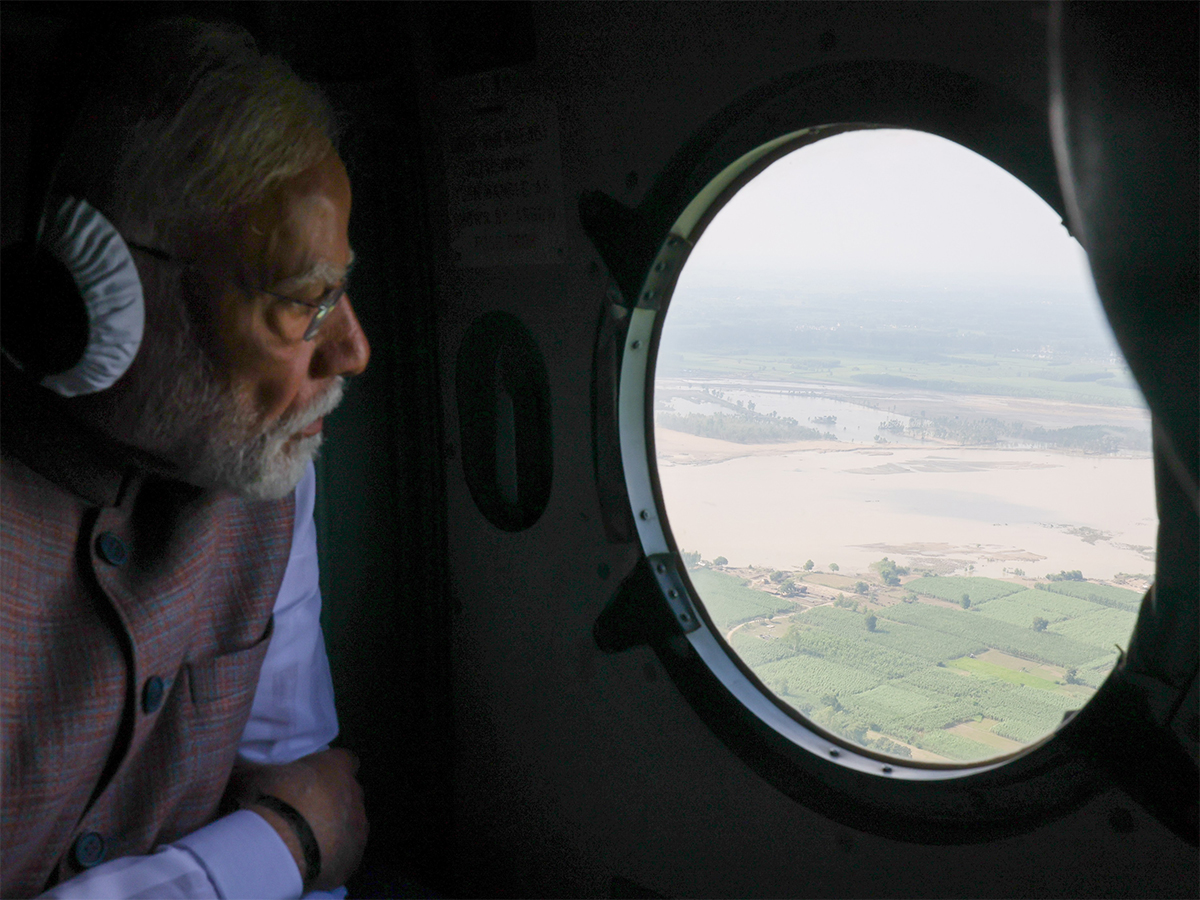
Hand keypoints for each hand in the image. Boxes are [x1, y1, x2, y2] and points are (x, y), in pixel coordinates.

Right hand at [227, 748, 367, 890]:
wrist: (279, 847)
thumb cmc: (269, 801)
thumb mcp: (250, 776)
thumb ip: (247, 766)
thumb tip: (233, 760)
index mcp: (336, 766)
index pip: (344, 760)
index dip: (329, 770)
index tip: (310, 780)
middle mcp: (354, 792)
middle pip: (347, 792)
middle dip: (330, 800)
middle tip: (301, 812)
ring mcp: (358, 825)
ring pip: (350, 823)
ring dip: (333, 828)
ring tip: (303, 839)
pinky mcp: (355, 855)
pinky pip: (346, 852)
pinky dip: (333, 855)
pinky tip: (311, 859)